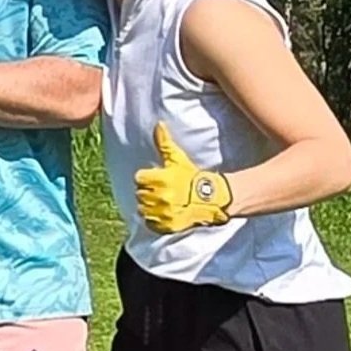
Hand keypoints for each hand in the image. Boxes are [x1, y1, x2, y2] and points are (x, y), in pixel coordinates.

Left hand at [135, 119, 233, 234]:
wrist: (211, 199)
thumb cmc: (192, 176)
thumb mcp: (178, 159)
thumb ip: (164, 142)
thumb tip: (158, 124)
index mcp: (161, 179)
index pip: (139, 178)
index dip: (146, 178)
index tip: (154, 178)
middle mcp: (160, 197)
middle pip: (140, 194)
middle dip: (147, 191)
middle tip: (160, 190)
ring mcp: (163, 213)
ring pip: (143, 209)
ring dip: (149, 206)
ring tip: (160, 201)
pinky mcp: (167, 226)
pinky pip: (150, 223)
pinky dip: (153, 219)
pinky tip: (162, 213)